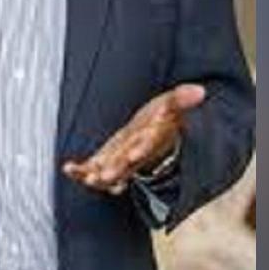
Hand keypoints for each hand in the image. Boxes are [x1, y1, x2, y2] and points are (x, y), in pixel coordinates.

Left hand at [63, 83, 204, 194]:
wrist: (156, 133)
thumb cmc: (162, 117)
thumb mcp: (172, 104)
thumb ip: (182, 98)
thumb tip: (200, 91)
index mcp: (151, 138)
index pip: (147, 145)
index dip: (140, 150)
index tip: (133, 156)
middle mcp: (136, 153)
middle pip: (127, 165)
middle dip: (115, 171)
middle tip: (102, 178)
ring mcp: (122, 160)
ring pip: (110, 173)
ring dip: (96, 177)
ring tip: (83, 177)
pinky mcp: (108, 161)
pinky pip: (94, 169)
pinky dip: (81, 172)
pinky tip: (67, 169)